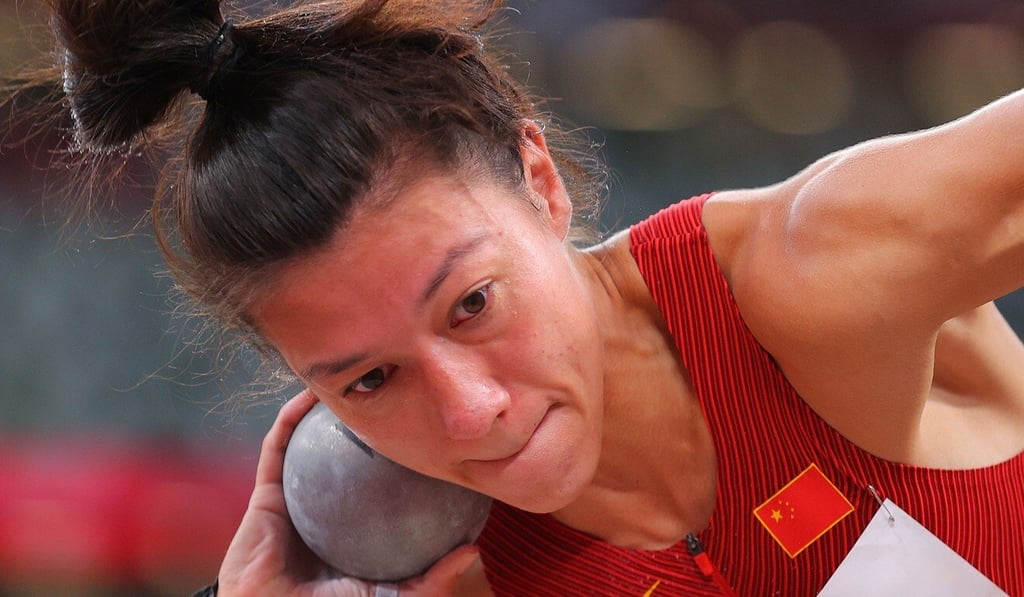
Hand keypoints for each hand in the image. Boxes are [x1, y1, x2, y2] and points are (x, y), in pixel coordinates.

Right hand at [216, 390, 481, 595]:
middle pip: (348, 458)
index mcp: (355, 529)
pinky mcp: (264, 495)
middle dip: (365, 423)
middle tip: (392, 392)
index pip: (381, 485)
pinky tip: (309, 396)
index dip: (400, 456)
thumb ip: (430, 579)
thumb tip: (471, 549)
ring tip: (351, 380)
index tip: (424, 428)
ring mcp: (295, 498)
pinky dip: (290, 419)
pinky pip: (277, 449)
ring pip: (311, 444)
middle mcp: (327, 508)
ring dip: (325, 410)